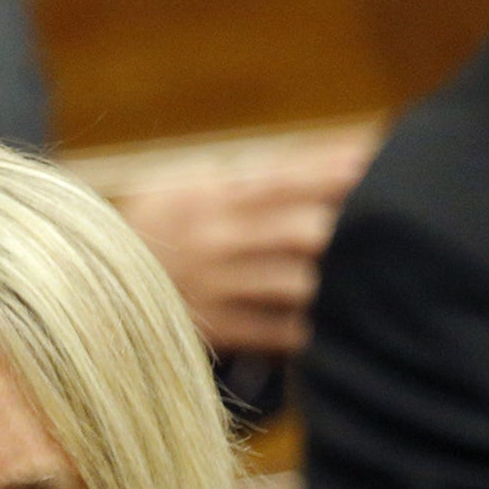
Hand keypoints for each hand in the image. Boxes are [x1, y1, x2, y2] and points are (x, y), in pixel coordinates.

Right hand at [111, 127, 375, 356]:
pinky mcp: (213, 331)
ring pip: (292, 285)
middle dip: (350, 228)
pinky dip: (314, 330)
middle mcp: (214, 241)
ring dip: (341, 282)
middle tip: (400, 229)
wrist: (88, 289)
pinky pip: (274, 333)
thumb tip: (343, 155)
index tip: (384, 165)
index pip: (285, 178)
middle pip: (298, 230)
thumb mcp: (193, 186)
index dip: (336, 171)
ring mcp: (214, 289)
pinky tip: (349, 327)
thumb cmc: (167, 227)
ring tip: (386, 278)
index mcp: (213, 197)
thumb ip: (257, 173)